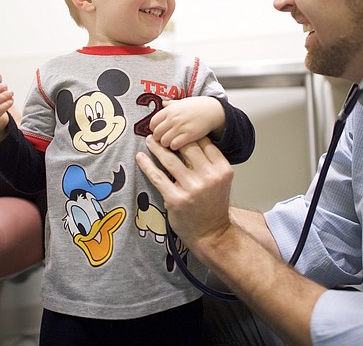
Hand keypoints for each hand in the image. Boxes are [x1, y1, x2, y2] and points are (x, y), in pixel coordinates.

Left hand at [136, 135, 232, 251]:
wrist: (211, 233)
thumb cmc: (214, 205)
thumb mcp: (220, 180)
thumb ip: (210, 161)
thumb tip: (190, 139)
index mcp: (222, 169)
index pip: (204, 142)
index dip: (188, 133)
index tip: (176, 128)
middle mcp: (209, 177)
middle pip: (186, 147)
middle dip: (171, 137)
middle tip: (160, 131)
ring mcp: (192, 188)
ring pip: (170, 159)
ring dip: (156, 147)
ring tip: (149, 140)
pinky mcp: (175, 199)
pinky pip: (157, 177)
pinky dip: (147, 165)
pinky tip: (140, 157)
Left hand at [149, 96, 223, 149]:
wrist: (213, 110)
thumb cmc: (198, 106)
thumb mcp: (183, 102)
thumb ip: (171, 104)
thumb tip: (162, 103)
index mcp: (170, 110)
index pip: (153, 122)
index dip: (154, 129)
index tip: (158, 131)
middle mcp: (173, 118)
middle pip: (157, 133)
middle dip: (159, 138)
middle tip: (164, 139)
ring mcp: (181, 127)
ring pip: (164, 141)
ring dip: (166, 144)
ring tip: (171, 142)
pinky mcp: (189, 135)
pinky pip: (174, 145)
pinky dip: (174, 147)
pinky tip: (179, 144)